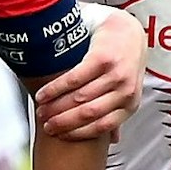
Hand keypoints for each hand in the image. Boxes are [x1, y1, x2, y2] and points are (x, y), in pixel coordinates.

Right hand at [36, 9, 144, 141]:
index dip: (75, 133)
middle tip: (44, 122)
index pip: (100, 127)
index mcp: (130, 105)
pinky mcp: (103, 59)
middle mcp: (125, 91)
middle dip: (61, 121)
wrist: (126, 29)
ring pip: (78, 98)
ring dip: (55, 106)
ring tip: (40, 108)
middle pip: (87, 113)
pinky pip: (74, 79)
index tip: (57, 134)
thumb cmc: (123, 61)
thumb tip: (112, 140)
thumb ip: (117, 113)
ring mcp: (116, 75)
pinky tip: (44, 93)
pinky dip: (55, 88)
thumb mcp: (126, 91)